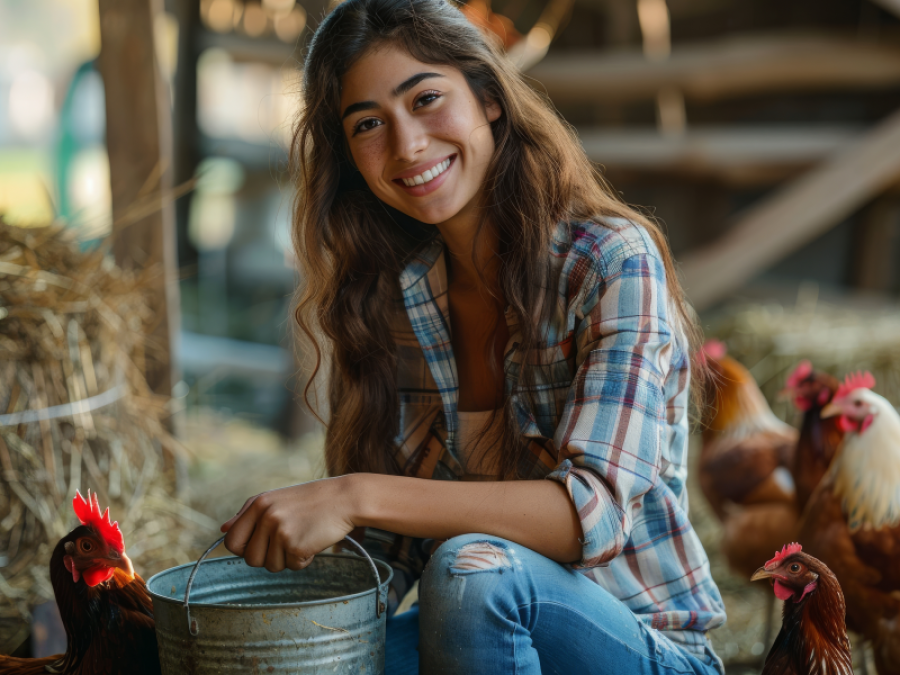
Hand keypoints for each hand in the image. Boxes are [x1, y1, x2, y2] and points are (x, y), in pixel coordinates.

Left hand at [220, 476, 356, 572]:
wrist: (345, 498)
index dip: (244, 549)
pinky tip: (313, 541)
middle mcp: (265, 516)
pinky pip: (293, 567)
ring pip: (270, 566)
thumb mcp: (276, 500)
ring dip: (287, 559)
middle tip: (286, 543)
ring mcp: (280, 530)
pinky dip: (304, 560)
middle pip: (250, 559)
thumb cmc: (312, 500)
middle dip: (267, 558)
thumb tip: (223, 530)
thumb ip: (248, 514)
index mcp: (257, 504)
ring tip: (302, 538)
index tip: (262, 545)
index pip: (231, 541)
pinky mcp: (296, 544)